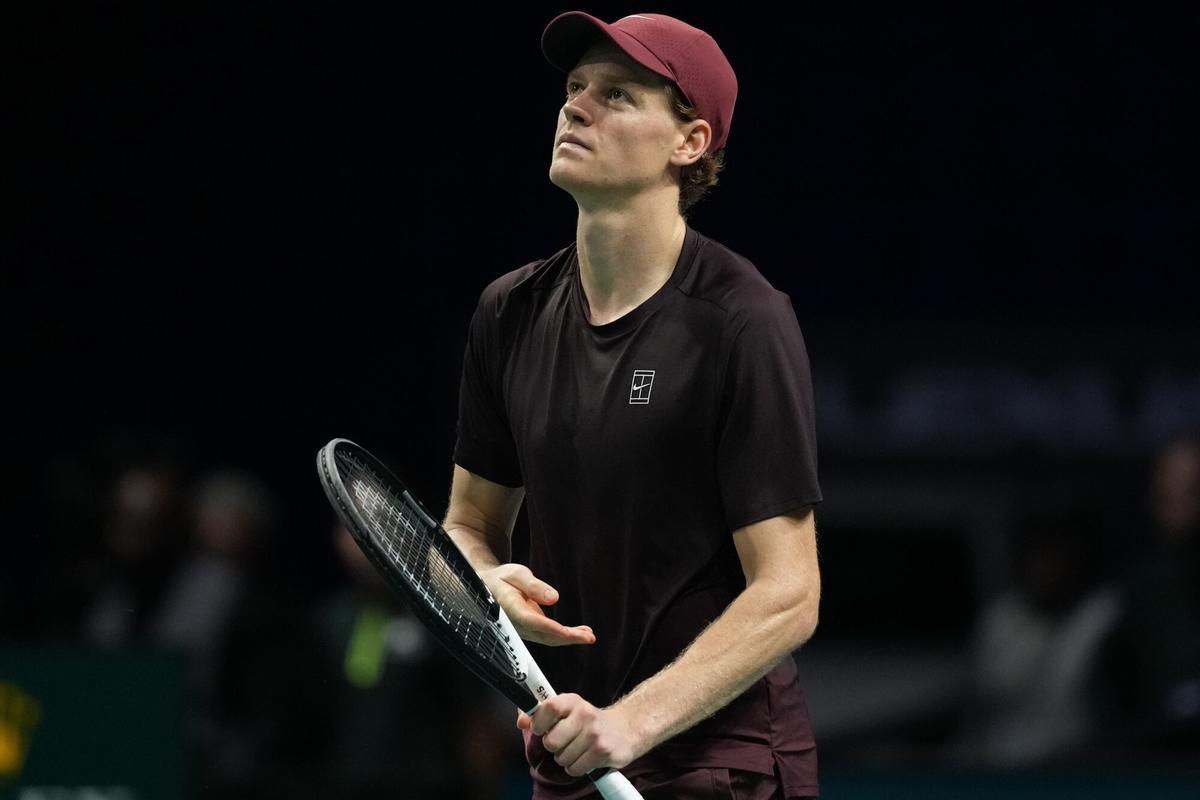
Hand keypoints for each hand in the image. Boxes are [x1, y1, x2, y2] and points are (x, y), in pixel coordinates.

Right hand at [478, 563, 595, 645]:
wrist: (490, 586)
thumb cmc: (502, 578)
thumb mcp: (516, 574)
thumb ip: (533, 585)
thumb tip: (553, 598)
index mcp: (510, 608)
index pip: (531, 621)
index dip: (550, 628)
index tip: (568, 632)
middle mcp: (517, 623)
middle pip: (543, 635)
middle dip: (567, 638)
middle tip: (588, 638)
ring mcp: (524, 629)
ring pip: (548, 639)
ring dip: (569, 639)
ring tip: (588, 636)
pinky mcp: (530, 628)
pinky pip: (548, 635)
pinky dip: (564, 635)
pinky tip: (579, 633)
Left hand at [517, 694, 640, 776]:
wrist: (625, 730)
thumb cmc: (589, 722)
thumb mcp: (568, 711)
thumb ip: (542, 714)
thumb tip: (521, 720)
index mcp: (573, 701)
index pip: (549, 708)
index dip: (538, 722)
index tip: (540, 729)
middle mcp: (585, 714)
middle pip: (552, 740)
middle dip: (553, 746)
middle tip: (564, 742)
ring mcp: (595, 734)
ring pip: (562, 757)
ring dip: (565, 758)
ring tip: (577, 750)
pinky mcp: (603, 751)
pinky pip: (574, 768)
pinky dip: (576, 768)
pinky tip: (585, 758)